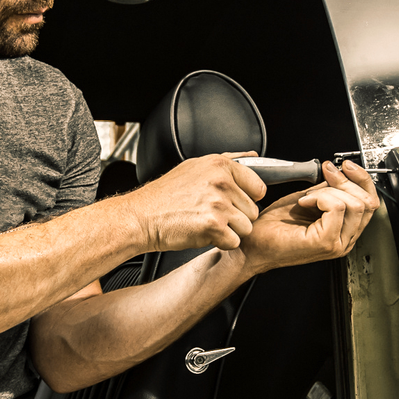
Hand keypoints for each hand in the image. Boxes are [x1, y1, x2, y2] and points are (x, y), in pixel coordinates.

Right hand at [124, 153, 266, 251]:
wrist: (140, 217)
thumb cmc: (163, 196)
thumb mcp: (194, 167)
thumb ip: (227, 161)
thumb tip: (253, 155)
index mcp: (219, 165)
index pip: (258, 187)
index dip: (246, 199)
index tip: (230, 202)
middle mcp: (221, 182)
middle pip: (252, 210)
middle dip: (235, 217)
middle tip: (209, 214)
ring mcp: (218, 203)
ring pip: (246, 227)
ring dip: (229, 231)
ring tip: (205, 223)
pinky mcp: (214, 225)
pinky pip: (234, 242)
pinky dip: (220, 243)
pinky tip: (202, 233)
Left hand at [240, 160, 378, 272]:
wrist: (252, 245)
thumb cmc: (272, 228)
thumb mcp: (306, 199)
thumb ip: (327, 190)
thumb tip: (339, 174)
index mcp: (343, 230)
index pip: (370, 202)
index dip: (360, 179)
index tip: (345, 166)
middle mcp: (344, 239)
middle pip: (368, 203)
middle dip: (347, 181)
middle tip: (328, 173)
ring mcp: (337, 243)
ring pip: (355, 204)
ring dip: (331, 190)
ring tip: (309, 196)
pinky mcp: (326, 242)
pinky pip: (337, 208)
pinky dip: (320, 197)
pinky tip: (304, 202)